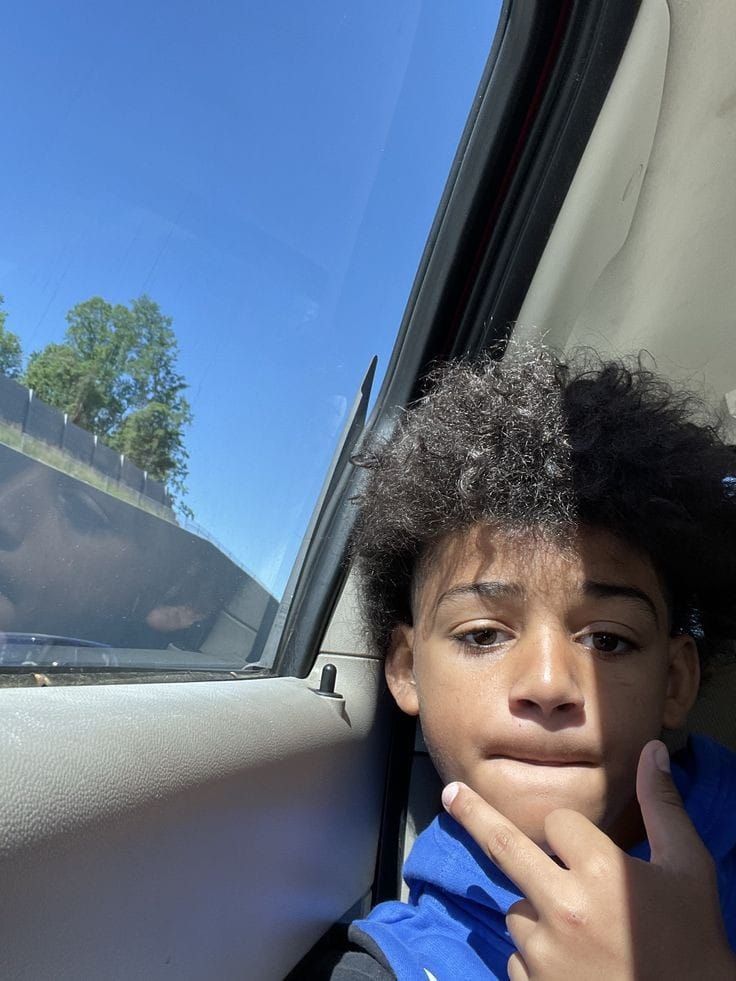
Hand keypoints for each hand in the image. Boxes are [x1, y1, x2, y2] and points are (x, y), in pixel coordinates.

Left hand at [441, 740, 734, 979]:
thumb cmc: (692, 941)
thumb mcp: (689, 869)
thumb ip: (663, 806)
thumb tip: (653, 749)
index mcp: (601, 872)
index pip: (559, 822)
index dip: (573, 833)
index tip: (591, 850)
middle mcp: (563, 908)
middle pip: (505, 847)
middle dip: (474, 814)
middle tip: (450, 793)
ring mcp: (544, 953)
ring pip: (519, 910)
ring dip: (540, 913)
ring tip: (590, 938)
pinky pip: (518, 957)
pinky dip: (537, 958)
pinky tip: (577, 968)